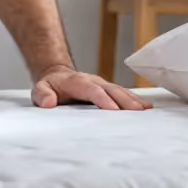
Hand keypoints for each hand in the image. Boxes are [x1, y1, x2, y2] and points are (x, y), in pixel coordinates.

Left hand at [31, 65, 152, 110]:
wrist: (57, 75)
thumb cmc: (50, 86)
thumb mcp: (40, 89)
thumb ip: (42, 95)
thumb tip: (49, 102)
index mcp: (78, 82)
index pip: (92, 90)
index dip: (103, 99)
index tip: (114, 110)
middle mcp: (94, 82)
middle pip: (111, 90)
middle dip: (125, 100)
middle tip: (138, 112)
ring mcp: (103, 85)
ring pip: (120, 91)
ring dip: (133, 101)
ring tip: (146, 110)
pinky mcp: (109, 91)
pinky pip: (123, 94)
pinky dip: (135, 100)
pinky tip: (147, 108)